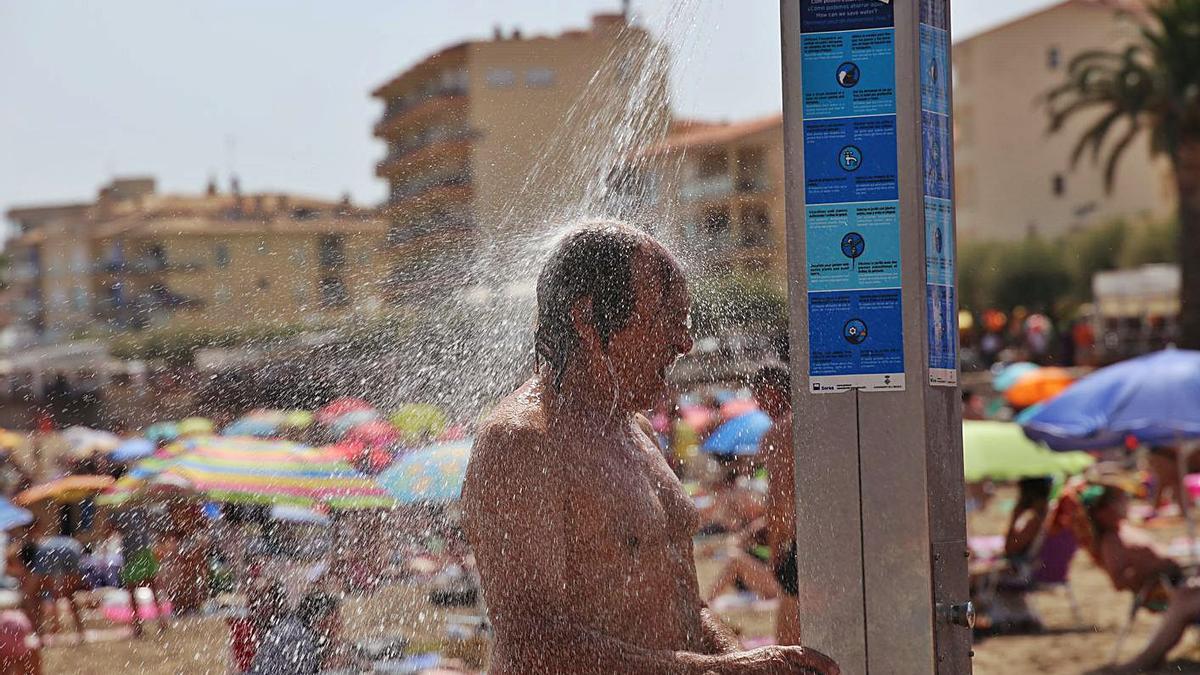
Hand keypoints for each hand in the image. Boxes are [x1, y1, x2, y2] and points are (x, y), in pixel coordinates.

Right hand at [709, 645, 840, 674]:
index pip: (805, 654)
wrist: (727, 671)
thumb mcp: (771, 656)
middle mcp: (777, 662)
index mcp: (779, 653)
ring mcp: (773, 673)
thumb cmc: (751, 665)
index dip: (823, 662)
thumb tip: (814, 668)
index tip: (836, 670)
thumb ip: (788, 660)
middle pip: (805, 670)